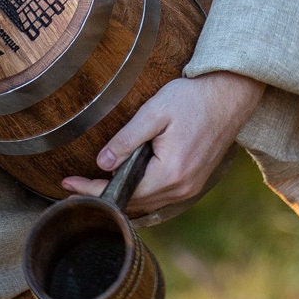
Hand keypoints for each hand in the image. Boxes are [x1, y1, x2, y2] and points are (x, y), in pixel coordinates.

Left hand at [61, 71, 263, 213]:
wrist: (231, 95)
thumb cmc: (193, 98)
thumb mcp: (154, 113)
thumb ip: (127, 140)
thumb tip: (102, 164)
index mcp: (170, 173)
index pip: (122, 192)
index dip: (92, 191)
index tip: (67, 184)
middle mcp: (181, 188)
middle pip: (133, 203)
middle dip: (102, 196)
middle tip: (71, 187)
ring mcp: (190, 188)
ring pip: (146, 203)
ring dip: (120, 196)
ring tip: (91, 187)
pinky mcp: (194, 182)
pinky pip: (159, 197)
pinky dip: (138, 193)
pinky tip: (122, 184)